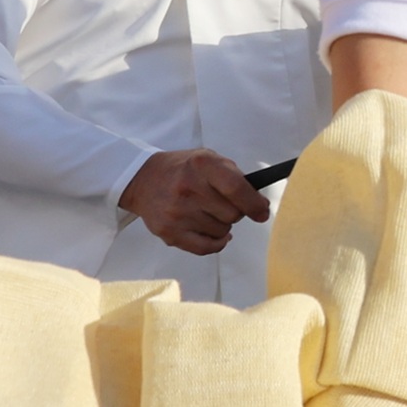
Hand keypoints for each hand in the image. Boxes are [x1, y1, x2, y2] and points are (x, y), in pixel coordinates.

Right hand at [120, 147, 268, 254]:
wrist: (144, 179)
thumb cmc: (184, 169)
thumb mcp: (210, 159)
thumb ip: (235, 177)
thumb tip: (260, 205)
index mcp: (202, 165)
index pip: (236, 189)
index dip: (254, 204)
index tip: (262, 212)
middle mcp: (188, 188)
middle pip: (232, 214)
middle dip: (236, 212)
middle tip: (223, 205)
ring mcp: (177, 212)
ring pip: (221, 231)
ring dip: (221, 225)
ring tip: (207, 212)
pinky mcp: (169, 232)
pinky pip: (205, 248)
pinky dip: (215, 243)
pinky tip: (212, 233)